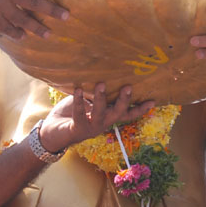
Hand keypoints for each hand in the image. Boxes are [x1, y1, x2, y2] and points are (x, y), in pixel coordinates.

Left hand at [39, 83, 154, 153]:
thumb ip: (96, 93)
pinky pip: (79, 114)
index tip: (153, 101)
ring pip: (100, 114)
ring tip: (101, 84)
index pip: (127, 114)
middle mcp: (103, 124)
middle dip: (124, 101)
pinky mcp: (77, 129)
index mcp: (107, 117)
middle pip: (117, 113)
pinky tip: (78, 89)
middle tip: (128, 87)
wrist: (52, 133)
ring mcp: (91, 127)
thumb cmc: (71, 113)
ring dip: (101, 99)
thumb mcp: (87, 101)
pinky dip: (79, 101)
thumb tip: (103, 73)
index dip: (140, 109)